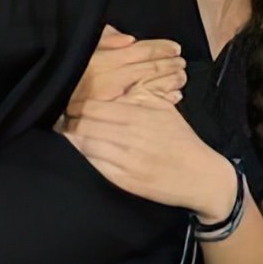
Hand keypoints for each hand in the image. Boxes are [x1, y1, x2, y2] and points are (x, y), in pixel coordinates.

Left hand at [61, 95, 235, 219]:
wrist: (202, 176)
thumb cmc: (180, 139)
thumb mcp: (163, 108)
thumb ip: (139, 94)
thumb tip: (113, 83)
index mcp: (138, 115)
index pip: (93, 106)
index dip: (76, 105)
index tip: (67, 103)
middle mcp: (131, 136)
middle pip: (85, 125)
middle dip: (69, 121)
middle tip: (60, 118)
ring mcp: (127, 160)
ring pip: (86, 145)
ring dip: (72, 139)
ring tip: (64, 133)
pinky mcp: (125, 181)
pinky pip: (94, 165)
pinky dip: (83, 157)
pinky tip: (77, 152)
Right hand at [64, 25, 184, 121]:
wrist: (53, 109)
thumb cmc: (65, 76)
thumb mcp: (80, 53)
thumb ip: (103, 43)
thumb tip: (128, 39)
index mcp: (105, 61)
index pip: (140, 51)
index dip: (160, 48)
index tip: (175, 47)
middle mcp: (113, 79)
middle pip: (149, 68)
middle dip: (170, 64)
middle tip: (183, 61)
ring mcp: (118, 98)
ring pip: (152, 86)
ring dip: (170, 80)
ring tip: (182, 75)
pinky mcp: (120, 113)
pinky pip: (147, 104)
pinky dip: (164, 99)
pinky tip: (175, 96)